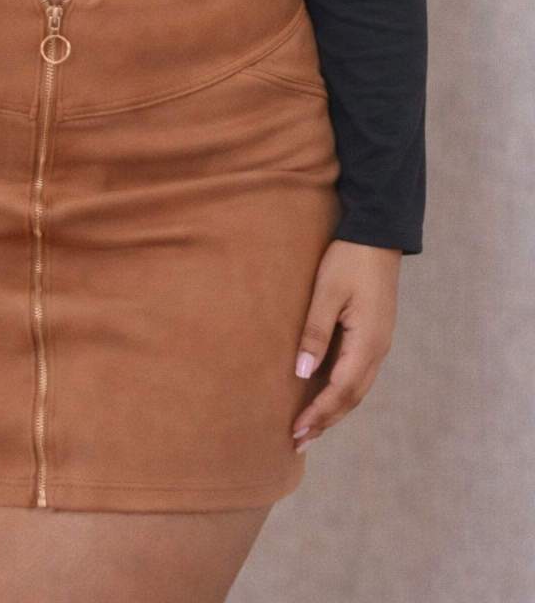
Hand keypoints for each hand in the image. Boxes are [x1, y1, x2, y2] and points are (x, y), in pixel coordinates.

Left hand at [291, 238, 401, 452]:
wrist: (378, 235)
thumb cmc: (349, 260)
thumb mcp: (327, 292)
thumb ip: (315, 332)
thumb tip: (302, 372)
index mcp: (367, 342)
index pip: (341, 390)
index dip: (319, 413)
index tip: (297, 430)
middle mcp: (378, 349)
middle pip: (352, 397)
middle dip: (325, 421)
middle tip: (298, 441)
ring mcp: (379, 343)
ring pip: (357, 388)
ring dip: (334, 410)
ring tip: (310, 428)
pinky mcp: (374, 334)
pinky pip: (358, 373)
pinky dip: (341, 392)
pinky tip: (325, 396)